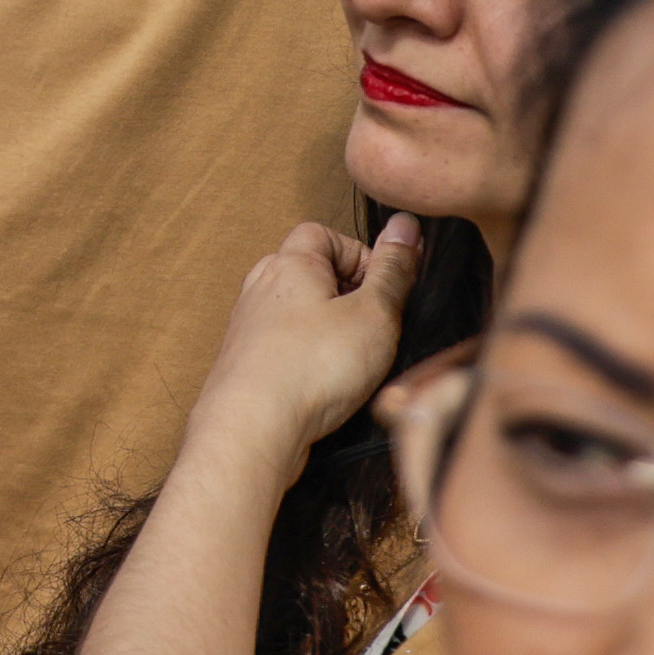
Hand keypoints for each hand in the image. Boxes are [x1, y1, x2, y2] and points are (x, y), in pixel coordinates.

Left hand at [193, 216, 421, 473]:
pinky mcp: (248, 362)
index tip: (386, 286)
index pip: (324, 233)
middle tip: (374, 324)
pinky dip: (311, 357)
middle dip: (349, 295)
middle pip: (312, 273)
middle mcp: (262, 288)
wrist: (253, 426)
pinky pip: (288, 346)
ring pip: (301, 313)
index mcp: (289, 263)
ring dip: (332, 330)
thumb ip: (392, 271)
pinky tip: (327, 383)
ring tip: (354, 358)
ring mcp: (250, 326)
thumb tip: (405, 227)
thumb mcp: (373, 313)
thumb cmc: (311, 367)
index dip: (361, 254)